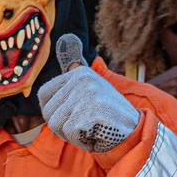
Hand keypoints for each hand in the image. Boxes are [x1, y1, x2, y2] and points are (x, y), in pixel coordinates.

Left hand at [37, 34, 140, 152]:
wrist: (132, 129)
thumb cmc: (106, 112)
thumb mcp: (89, 87)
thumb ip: (74, 70)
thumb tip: (66, 37)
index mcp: (78, 73)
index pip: (43, 94)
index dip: (52, 111)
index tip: (71, 113)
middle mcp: (82, 80)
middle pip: (49, 113)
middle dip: (62, 126)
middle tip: (84, 123)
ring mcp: (88, 95)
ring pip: (57, 124)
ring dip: (71, 134)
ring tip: (90, 127)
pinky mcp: (93, 112)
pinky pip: (70, 132)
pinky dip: (80, 139)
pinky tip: (95, 132)